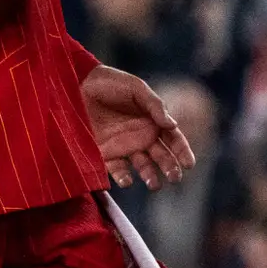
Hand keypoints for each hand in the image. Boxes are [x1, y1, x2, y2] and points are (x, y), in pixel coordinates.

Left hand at [80, 63, 193, 188]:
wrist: (77, 85)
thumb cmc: (110, 83)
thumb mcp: (136, 89)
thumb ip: (155, 105)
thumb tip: (173, 125)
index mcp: (152, 121)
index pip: (173, 139)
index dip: (182, 152)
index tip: (189, 164)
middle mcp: (141, 136)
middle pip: (161, 156)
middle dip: (170, 168)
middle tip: (175, 178)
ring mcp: (123, 146)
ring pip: (143, 166)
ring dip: (150, 176)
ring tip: (154, 184)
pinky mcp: (105, 153)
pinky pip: (117, 169)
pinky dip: (123, 177)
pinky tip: (127, 180)